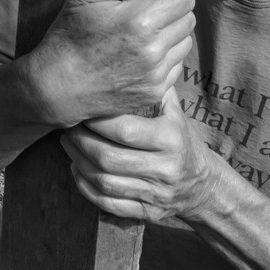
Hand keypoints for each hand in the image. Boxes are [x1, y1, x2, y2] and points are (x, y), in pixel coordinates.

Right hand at [22, 0, 195, 127]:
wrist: (57, 87)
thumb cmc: (68, 38)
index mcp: (140, 20)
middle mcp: (154, 49)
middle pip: (188, 18)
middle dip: (176, 6)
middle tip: (155, 3)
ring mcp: (156, 74)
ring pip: (185, 43)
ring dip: (174, 32)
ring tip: (150, 28)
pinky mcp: (155, 92)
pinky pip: (175, 67)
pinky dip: (167, 56)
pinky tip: (145, 52)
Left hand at [60, 89, 218, 223]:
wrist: (203, 186)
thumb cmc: (182, 141)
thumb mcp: (176, 113)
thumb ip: (156, 88)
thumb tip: (134, 56)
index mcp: (170, 140)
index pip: (126, 130)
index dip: (97, 121)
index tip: (82, 109)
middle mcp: (164, 169)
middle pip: (110, 158)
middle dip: (81, 141)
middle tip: (67, 125)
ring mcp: (155, 194)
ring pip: (106, 183)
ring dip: (78, 163)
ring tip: (66, 144)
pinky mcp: (147, 213)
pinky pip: (109, 205)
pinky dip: (87, 189)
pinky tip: (76, 171)